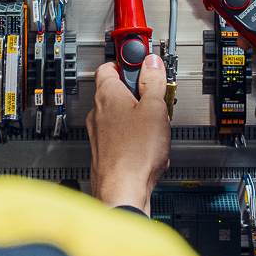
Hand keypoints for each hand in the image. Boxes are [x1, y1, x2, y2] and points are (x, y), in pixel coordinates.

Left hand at [87, 54, 169, 211]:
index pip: (110, 65)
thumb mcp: (154, 109)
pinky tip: (151, 149)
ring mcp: (99, 134)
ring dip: (141, 120)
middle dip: (141, 96)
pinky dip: (137, 140)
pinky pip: (124, 138)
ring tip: (157, 129)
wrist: (122, 193)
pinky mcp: (106, 153)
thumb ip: (154, 82)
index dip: (129, 62)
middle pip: (119, 92)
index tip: (144, 63)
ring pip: (123, 117)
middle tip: (158, 101)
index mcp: (107, 95)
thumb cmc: (134, 154)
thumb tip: (152, 63)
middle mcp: (98, 113)